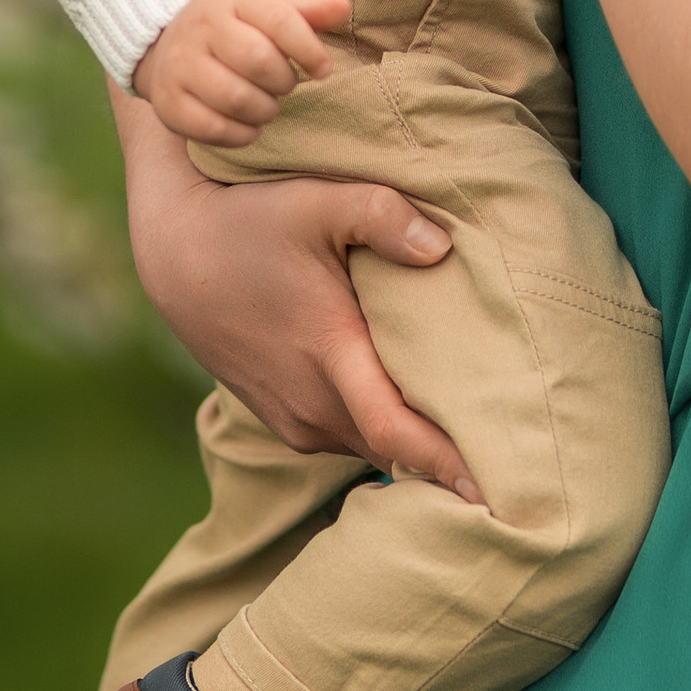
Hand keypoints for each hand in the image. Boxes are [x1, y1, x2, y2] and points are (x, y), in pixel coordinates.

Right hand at [112, 86, 483, 503]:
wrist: (174, 250)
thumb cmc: (248, 218)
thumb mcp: (316, 199)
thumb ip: (384, 214)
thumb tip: (443, 247)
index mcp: (329, 354)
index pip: (398, 432)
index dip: (448, 465)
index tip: (498, 491)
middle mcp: (310, 401)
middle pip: (395, 450)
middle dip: (448, 461)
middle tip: (516, 465)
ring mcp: (293, 416)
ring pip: (370, 446)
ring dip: (413, 446)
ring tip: (475, 440)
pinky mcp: (283, 416)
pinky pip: (346, 437)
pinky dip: (382, 434)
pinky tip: (416, 415)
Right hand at [134, 0, 350, 143]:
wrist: (166, 41)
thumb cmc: (233, 26)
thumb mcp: (265, 9)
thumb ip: (306, 12)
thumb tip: (343, 8)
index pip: (280, 20)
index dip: (310, 50)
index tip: (323, 70)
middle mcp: (199, 26)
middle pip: (259, 62)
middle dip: (283, 82)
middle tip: (283, 85)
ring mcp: (178, 64)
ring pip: (237, 99)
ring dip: (264, 110)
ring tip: (266, 104)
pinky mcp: (167, 101)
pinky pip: (214, 129)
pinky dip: (241, 134)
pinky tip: (247, 123)